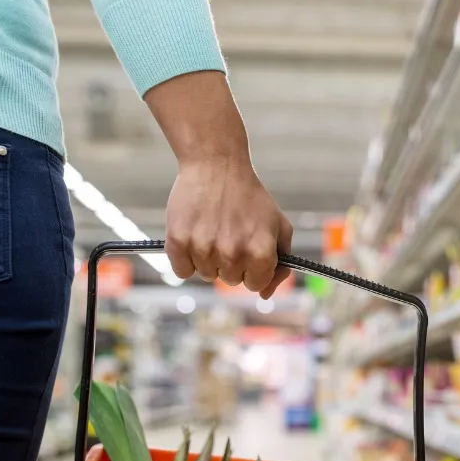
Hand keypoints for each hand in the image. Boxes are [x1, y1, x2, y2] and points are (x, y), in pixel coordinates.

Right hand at [164, 158, 292, 297]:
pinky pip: (182, 270)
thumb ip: (281, 264)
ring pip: (206, 275)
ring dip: (209, 259)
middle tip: (230, 235)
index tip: (249, 251)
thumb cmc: (250, 197)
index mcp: (259, 252)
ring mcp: (203, 248)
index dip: (254, 269)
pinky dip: (186, 259)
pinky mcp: (178, 241)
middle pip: (231, 281)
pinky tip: (195, 235)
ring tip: (213, 230)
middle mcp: (232, 253)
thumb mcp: (279, 226)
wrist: (217, 165)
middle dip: (232, 263)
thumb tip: (265, 294)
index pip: (256, 285)